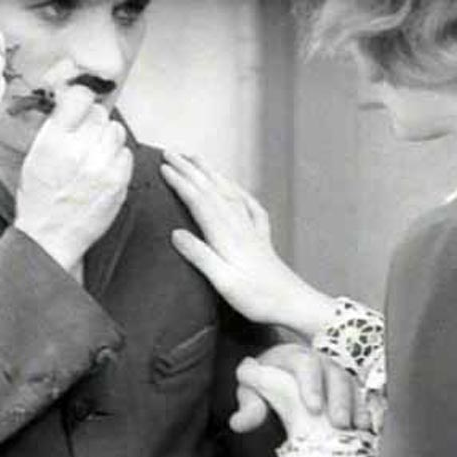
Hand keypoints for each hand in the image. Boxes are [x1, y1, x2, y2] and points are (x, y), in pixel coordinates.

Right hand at [14, 86, 132, 272]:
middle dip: (96, 123)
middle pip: (102, 114)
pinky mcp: (119, 181)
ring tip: (97, 154)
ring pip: (117, 132)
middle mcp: (79, 150)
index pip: (81, 98)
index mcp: (54, 141)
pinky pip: (127, 154)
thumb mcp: (36, 156)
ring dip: (109, 139)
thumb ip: (57, 129)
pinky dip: (118, 159)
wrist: (51, 235)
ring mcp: (102, 166)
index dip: (84, 99)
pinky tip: (105, 169)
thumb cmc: (41, 199)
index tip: (83, 105)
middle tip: (88, 138)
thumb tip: (74, 105)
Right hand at [161, 151, 336, 337]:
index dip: (181, 183)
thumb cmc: (259, 298)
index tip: (164, 167)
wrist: (293, 304)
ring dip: (212, 174)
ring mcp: (252, 231)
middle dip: (191, 170)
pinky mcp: (262, 239)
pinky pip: (250, 207)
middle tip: (172, 152)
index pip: (200, 201)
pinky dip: (241, 192)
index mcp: (226, 237)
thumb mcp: (224, 282)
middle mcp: (239, 228)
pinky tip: (237, 188)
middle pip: (212, 191)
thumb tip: (176, 234)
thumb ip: (200, 256)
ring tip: (197, 159)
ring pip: (229, 193)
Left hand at [229, 344, 370, 432]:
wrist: (278, 378)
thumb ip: (249, 407)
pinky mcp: (345, 385)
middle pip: (332, 371)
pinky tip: (364, 425)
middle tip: (337, 421)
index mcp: (292, 356)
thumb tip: (238, 422)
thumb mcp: (251, 394)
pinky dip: (362, 408)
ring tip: (353, 426)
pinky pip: (359, 393)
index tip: (313, 407)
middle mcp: (316, 359)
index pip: (303, 364)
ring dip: (352, 404)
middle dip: (336, 397)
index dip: (310, 384)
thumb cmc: (262, 385)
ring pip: (348, 382)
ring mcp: (333, 371)